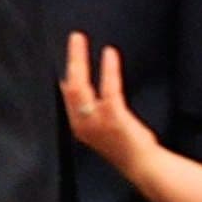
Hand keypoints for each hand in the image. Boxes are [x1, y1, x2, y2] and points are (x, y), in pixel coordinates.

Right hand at [61, 33, 161, 174]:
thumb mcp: (102, 126)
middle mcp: (80, 123)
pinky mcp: (112, 118)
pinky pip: (108, 88)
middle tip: (74, 37)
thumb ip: (91, 109)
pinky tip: (110, 53)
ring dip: (78, 59)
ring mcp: (94, 121)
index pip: (62, 95)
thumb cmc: (125, 145)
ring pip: (78, 85)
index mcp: (76, 124)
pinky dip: (108, 69)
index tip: (60, 55)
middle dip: (69, 60)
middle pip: (66, 86)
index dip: (61, 74)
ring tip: (80, 39)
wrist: (141, 165)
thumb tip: (82, 88)